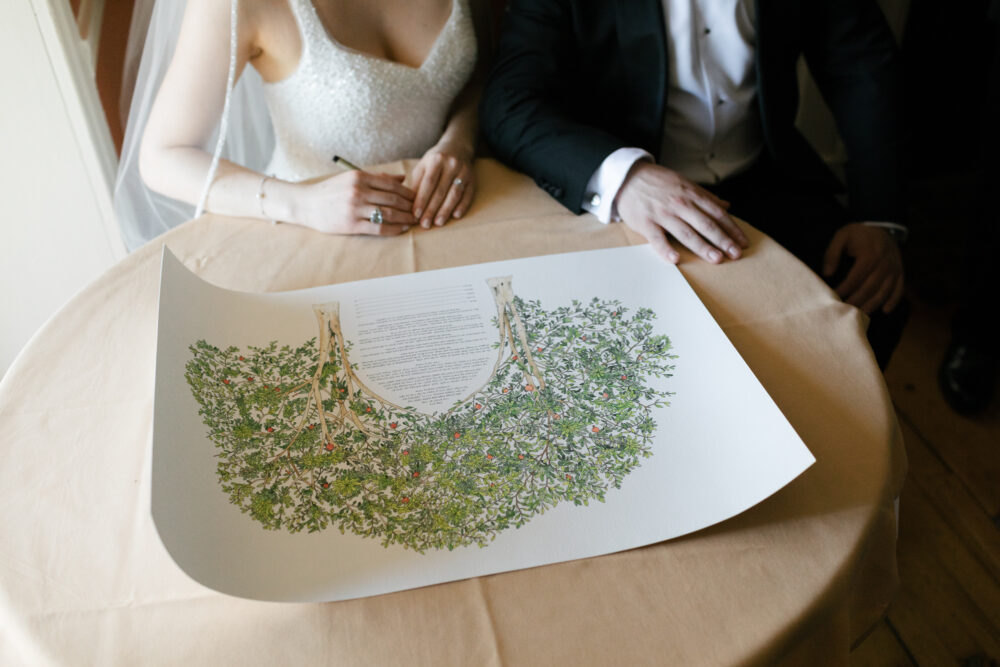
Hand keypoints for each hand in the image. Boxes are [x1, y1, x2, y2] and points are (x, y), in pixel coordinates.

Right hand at [291, 170, 415, 235]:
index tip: (417, 198)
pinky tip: (401, 230)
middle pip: (393, 199)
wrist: (305, 204)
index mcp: (358, 177)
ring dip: (405, 218)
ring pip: (388, 213)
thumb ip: (377, 178)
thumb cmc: (330, 191)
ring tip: (413, 221)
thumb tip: (402, 178)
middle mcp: (357, 191)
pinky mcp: (351, 224)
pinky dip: (393, 229)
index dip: (408, 192)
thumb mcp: (351, 179)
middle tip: (419, 211)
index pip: (391, 184)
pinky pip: (378, 228)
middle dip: (410, 206)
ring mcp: (354, 208)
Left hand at [410, 140, 475, 228]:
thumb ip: (417, 183)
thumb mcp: (423, 166)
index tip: (416, 214)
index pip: (428, 183)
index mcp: (436, 160)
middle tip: (425, 224)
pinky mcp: (473, 179)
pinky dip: (462, 206)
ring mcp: (464, 171)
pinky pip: (468, 194)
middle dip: (432, 209)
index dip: (422, 200)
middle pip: (440, 191)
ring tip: (438, 223)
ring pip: (455, 194)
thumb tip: (411, 205)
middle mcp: (451, 164)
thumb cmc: (435, 161)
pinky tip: (456, 216)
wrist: (457, 147)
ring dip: (446, 210)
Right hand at [615, 163, 748, 263]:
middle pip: (706, 225)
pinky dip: (666, 249)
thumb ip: (705, 197)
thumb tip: (726, 205)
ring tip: (716, 259)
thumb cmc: (658, 182)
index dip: (732, 228)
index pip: (717, 214)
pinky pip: (657, 238)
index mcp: (691, 195)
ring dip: (703, 247)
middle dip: (723, 240)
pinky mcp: (646, 223)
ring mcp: (663, 214)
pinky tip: (676, 259)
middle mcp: (680, 205)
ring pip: (686, 233)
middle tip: (736, 254)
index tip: (742, 242)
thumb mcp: (685, 183)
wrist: (628, 177)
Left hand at [822, 223, 903, 313]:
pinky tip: (885, 310)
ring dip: (872, 305)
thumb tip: (827, 273)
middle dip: (856, 302)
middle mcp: (884, 264)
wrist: (881, 225)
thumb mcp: (841, 236)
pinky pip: (899, 289)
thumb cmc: (858, 233)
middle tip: (844, 312)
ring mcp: (894, 268)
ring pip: (884, 292)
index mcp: (869, 255)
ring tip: (860, 315)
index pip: (855, 279)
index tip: (833, 299)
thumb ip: (832, 254)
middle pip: (869, 289)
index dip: (843, 290)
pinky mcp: (900, 271)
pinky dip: (893, 300)